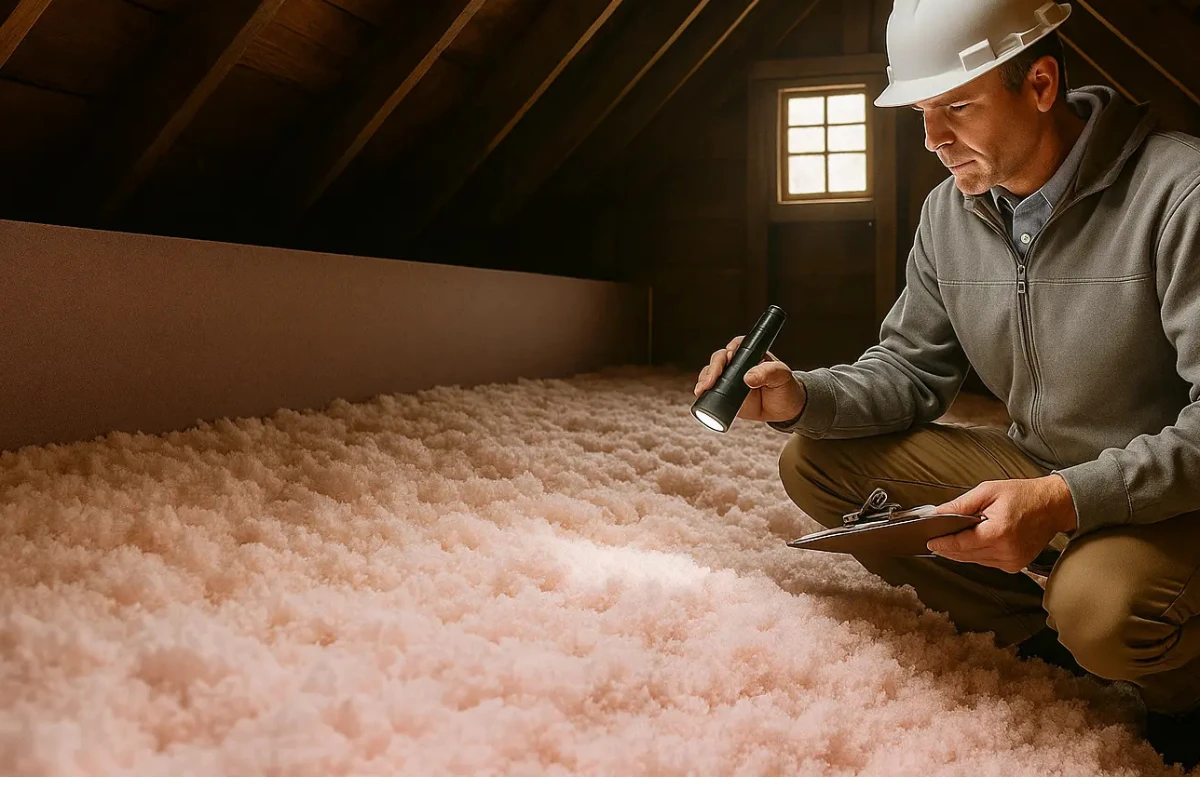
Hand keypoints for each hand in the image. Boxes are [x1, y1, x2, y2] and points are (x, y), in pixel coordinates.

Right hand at [694, 335, 806, 422]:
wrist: (784, 408)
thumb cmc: (785, 387)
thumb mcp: (782, 376)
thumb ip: (768, 373)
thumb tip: (748, 377)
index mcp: (751, 353)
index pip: (736, 346)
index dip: (729, 352)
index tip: (727, 359)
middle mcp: (737, 363)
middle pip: (719, 359)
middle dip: (712, 368)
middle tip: (711, 381)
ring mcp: (729, 377)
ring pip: (711, 372)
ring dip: (704, 379)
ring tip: (702, 389)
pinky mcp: (725, 392)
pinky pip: (710, 388)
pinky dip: (703, 390)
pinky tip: (699, 394)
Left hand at [927, 474, 1077, 572]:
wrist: (1054, 506)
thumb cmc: (1023, 495)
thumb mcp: (988, 491)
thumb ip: (961, 505)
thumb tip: (937, 513)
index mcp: (999, 532)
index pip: (961, 544)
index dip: (943, 543)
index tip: (929, 541)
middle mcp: (1006, 551)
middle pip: (966, 555)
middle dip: (948, 548)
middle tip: (934, 539)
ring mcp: (1012, 561)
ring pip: (975, 561)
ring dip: (961, 552)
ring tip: (950, 540)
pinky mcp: (1016, 565)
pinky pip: (987, 562)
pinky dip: (977, 554)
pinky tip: (972, 543)